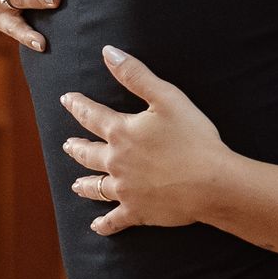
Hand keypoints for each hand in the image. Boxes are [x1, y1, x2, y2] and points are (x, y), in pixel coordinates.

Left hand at [59, 46, 230, 234]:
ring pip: (95, 187)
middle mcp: (116, 162)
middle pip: (88, 154)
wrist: (210, 182)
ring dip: (84, 184)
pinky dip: (104, 224)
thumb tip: (108, 52)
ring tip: (76, 183)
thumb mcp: (167, 98)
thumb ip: (136, 75)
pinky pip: (114, 220)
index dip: (78, 105)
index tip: (67, 99)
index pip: (92, 115)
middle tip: (67, 144)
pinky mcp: (137, 211)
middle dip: (76, 147)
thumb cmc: (193, 137)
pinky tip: (97, 226)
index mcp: (122, 132)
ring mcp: (124, 189)